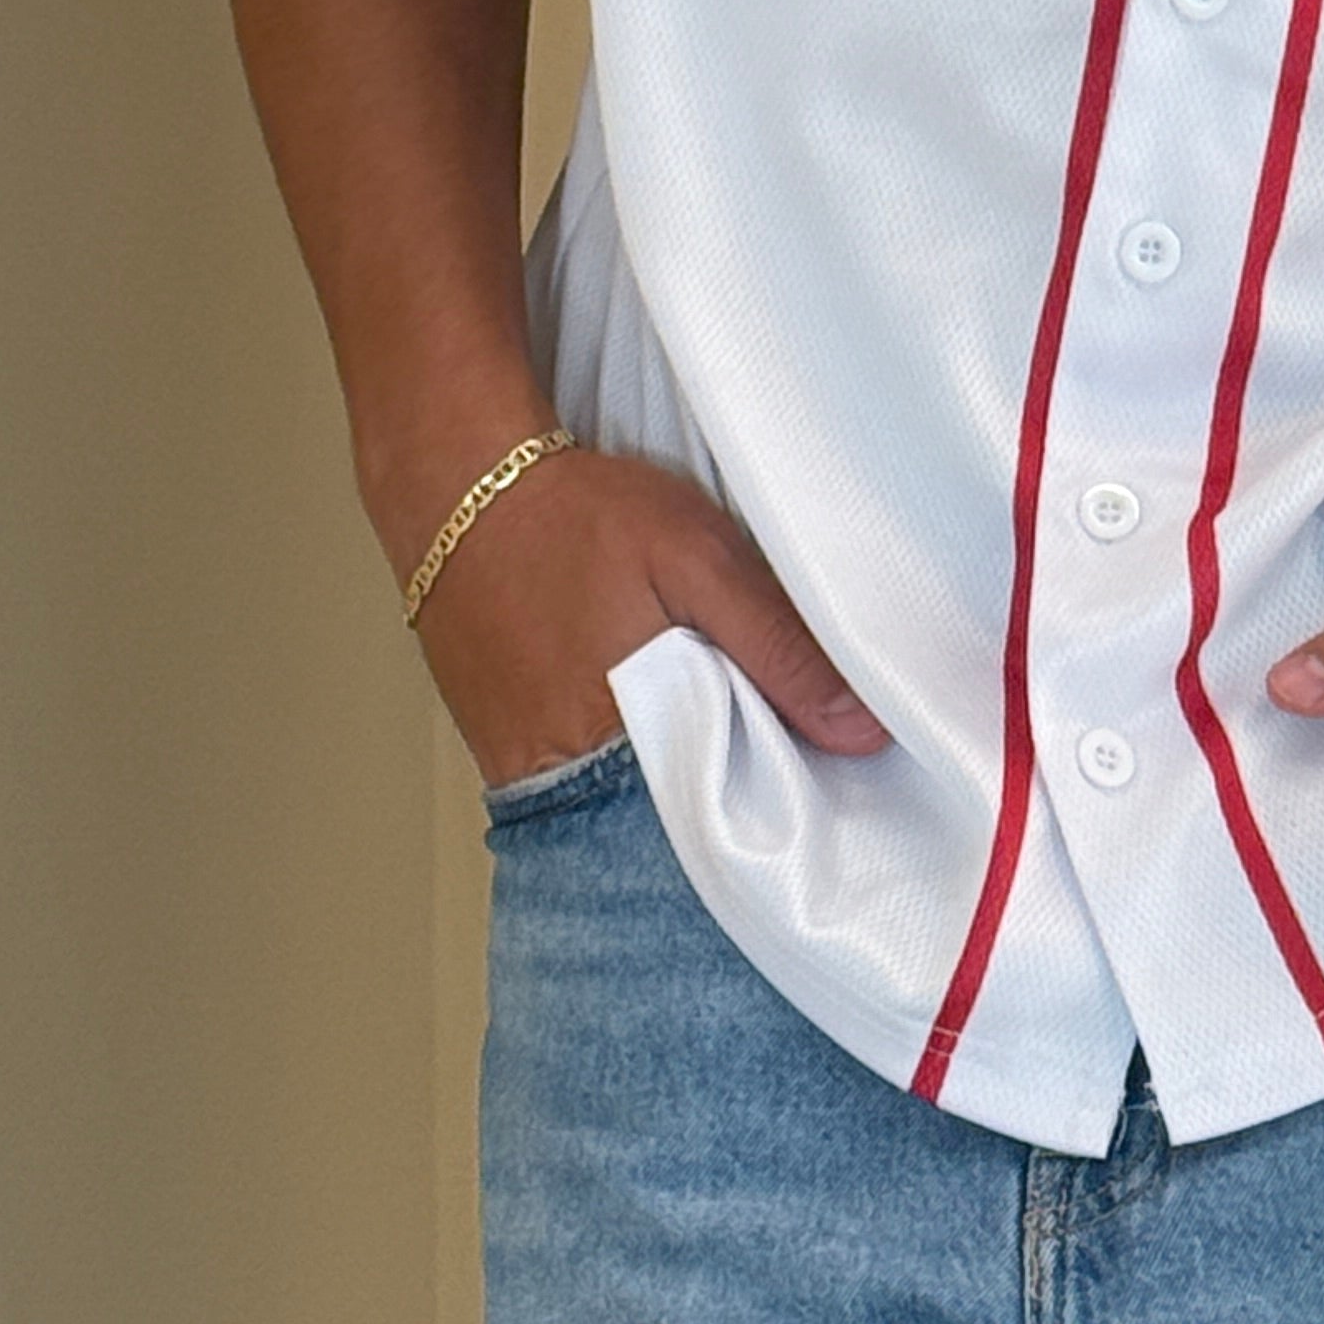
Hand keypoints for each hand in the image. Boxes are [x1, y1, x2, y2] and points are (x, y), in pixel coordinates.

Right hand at [399, 441, 889, 789]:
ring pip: (638, 813)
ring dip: (689, 784)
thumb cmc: (580, 520)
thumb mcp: (700, 559)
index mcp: (635, 744)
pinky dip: (636, 767)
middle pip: (685, 828)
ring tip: (738, 736)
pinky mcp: (510, 762)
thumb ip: (778, 644)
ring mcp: (534, 782)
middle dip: (740, 804)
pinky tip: (668, 721)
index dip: (787, 809)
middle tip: (796, 758)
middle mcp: (574, 788)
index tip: (837, 787)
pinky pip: (590, 791)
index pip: (733, 824)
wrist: (461, 495)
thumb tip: (862, 730)